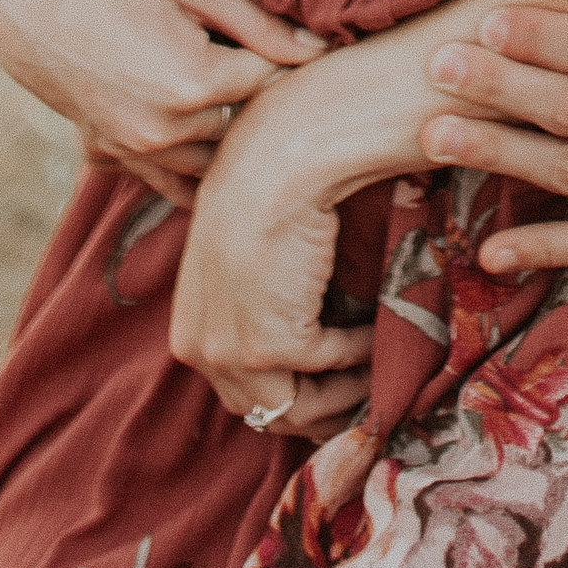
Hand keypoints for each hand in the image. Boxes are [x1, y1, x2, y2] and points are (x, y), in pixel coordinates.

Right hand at [0, 0, 320, 209]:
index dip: (285, 56)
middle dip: (256, 98)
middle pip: (245, 129)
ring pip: (210, 163)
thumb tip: (316, 52)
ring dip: (224, 133)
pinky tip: (187, 119)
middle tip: (255, 57)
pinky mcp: (105, 152)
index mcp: (196, 84)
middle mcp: (165, 131)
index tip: (293, 37)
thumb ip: (257, 24)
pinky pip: (165, 180)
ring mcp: (132, 150)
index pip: (273, 83)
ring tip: (222, 85)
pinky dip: (185, 160)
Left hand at [169, 72, 376, 437]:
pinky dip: (361, 352)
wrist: (278, 155)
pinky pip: (329, 367)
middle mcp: (199, 348)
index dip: (292, 396)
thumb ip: (254, 303)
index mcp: (188, 328)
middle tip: (367, 390)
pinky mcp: (270, 346)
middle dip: (321, 408)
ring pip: (298, 407)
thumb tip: (299, 337)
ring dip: (346, 387)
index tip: (336, 388)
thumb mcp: (241, 256)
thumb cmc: (265, 189)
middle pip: (267, 411)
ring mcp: (230, 352)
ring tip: (378, 359)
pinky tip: (379, 326)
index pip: (240, 394)